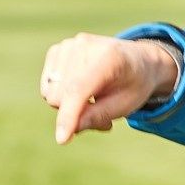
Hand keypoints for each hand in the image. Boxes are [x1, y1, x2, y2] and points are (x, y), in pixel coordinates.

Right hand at [41, 34, 179, 144]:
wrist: (137, 60)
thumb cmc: (132, 85)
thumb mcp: (125, 105)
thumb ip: (97, 116)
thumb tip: (69, 131)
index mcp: (110, 57)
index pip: (79, 89)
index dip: (69, 115)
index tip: (62, 140)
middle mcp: (85, 45)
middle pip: (60, 96)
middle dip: (76, 114)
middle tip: (102, 117)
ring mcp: (68, 45)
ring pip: (50, 93)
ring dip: (68, 105)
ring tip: (94, 101)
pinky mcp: (57, 50)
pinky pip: (47, 86)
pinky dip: (61, 94)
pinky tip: (81, 89)